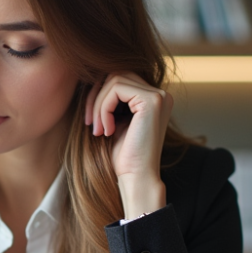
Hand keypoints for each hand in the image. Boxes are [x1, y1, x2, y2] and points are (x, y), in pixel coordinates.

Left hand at [85, 72, 171, 217]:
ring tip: (98, 129)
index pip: (120, 79)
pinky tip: (106, 130)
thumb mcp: (114, 121)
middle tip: (91, 124)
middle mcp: (161, 94)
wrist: (136, 178)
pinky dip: (104, 108)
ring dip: (98, 104)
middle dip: (97, 96)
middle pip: (117, 74)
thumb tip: (92, 77)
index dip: (99, 95)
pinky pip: (116, 89)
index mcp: (153, 98)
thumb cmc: (123, 155)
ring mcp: (159, 96)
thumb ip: (110, 99)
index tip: (91, 121)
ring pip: (114, 79)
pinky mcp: (152, 101)